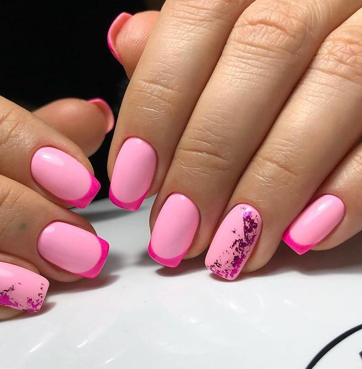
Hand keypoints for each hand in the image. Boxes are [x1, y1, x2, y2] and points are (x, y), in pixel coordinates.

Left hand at [108, 2, 361, 278]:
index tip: (131, 182)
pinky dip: (348, 190)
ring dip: (273, 183)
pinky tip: (304, 235)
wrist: (361, 47)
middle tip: (178, 232)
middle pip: (263, 51)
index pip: (196, 20)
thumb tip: (129, 44)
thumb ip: (179, 47)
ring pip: (336, 81)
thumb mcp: (227, 36)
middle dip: (209, 158)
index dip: (156, 106)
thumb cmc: (285, 58)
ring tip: (233, 248)